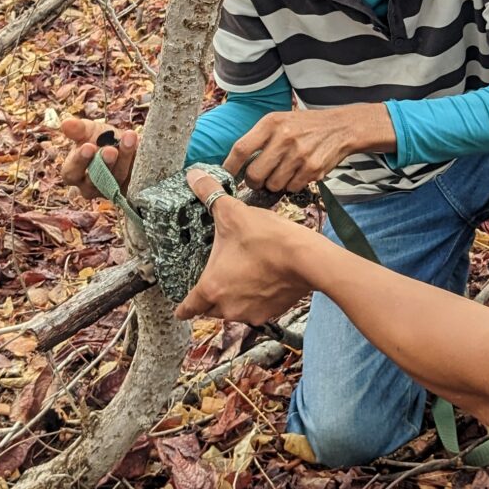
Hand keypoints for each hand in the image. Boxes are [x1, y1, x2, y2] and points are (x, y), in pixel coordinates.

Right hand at [54, 116, 138, 200]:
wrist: (126, 143)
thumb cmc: (101, 139)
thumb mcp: (89, 131)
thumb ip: (78, 129)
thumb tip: (66, 123)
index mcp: (74, 173)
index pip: (71, 173)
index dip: (80, 160)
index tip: (89, 146)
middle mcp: (89, 187)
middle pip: (94, 181)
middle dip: (104, 164)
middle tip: (111, 150)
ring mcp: (110, 191)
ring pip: (116, 178)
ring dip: (124, 159)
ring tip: (129, 139)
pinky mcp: (129, 190)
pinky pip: (133, 182)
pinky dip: (138, 165)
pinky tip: (141, 149)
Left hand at [176, 167, 318, 324]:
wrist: (306, 258)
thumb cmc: (267, 239)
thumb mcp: (233, 213)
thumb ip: (210, 195)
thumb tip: (194, 176)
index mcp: (212, 288)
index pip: (188, 308)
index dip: (182, 307)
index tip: (181, 307)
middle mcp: (228, 307)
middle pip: (210, 309)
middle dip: (212, 296)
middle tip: (218, 276)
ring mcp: (251, 313)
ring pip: (234, 310)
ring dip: (235, 297)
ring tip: (244, 274)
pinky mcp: (271, 312)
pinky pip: (256, 310)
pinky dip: (257, 298)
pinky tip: (264, 278)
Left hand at [223, 104, 393, 193]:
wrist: (341, 127)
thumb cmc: (304, 126)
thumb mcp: (280, 121)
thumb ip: (259, 138)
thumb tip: (235, 165)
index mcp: (271, 123)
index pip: (240, 149)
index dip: (230, 167)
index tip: (226, 177)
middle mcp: (284, 137)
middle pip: (254, 174)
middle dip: (253, 182)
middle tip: (258, 180)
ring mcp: (299, 154)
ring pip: (273, 184)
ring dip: (274, 185)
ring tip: (282, 174)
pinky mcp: (312, 168)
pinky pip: (291, 187)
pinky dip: (291, 185)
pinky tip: (297, 174)